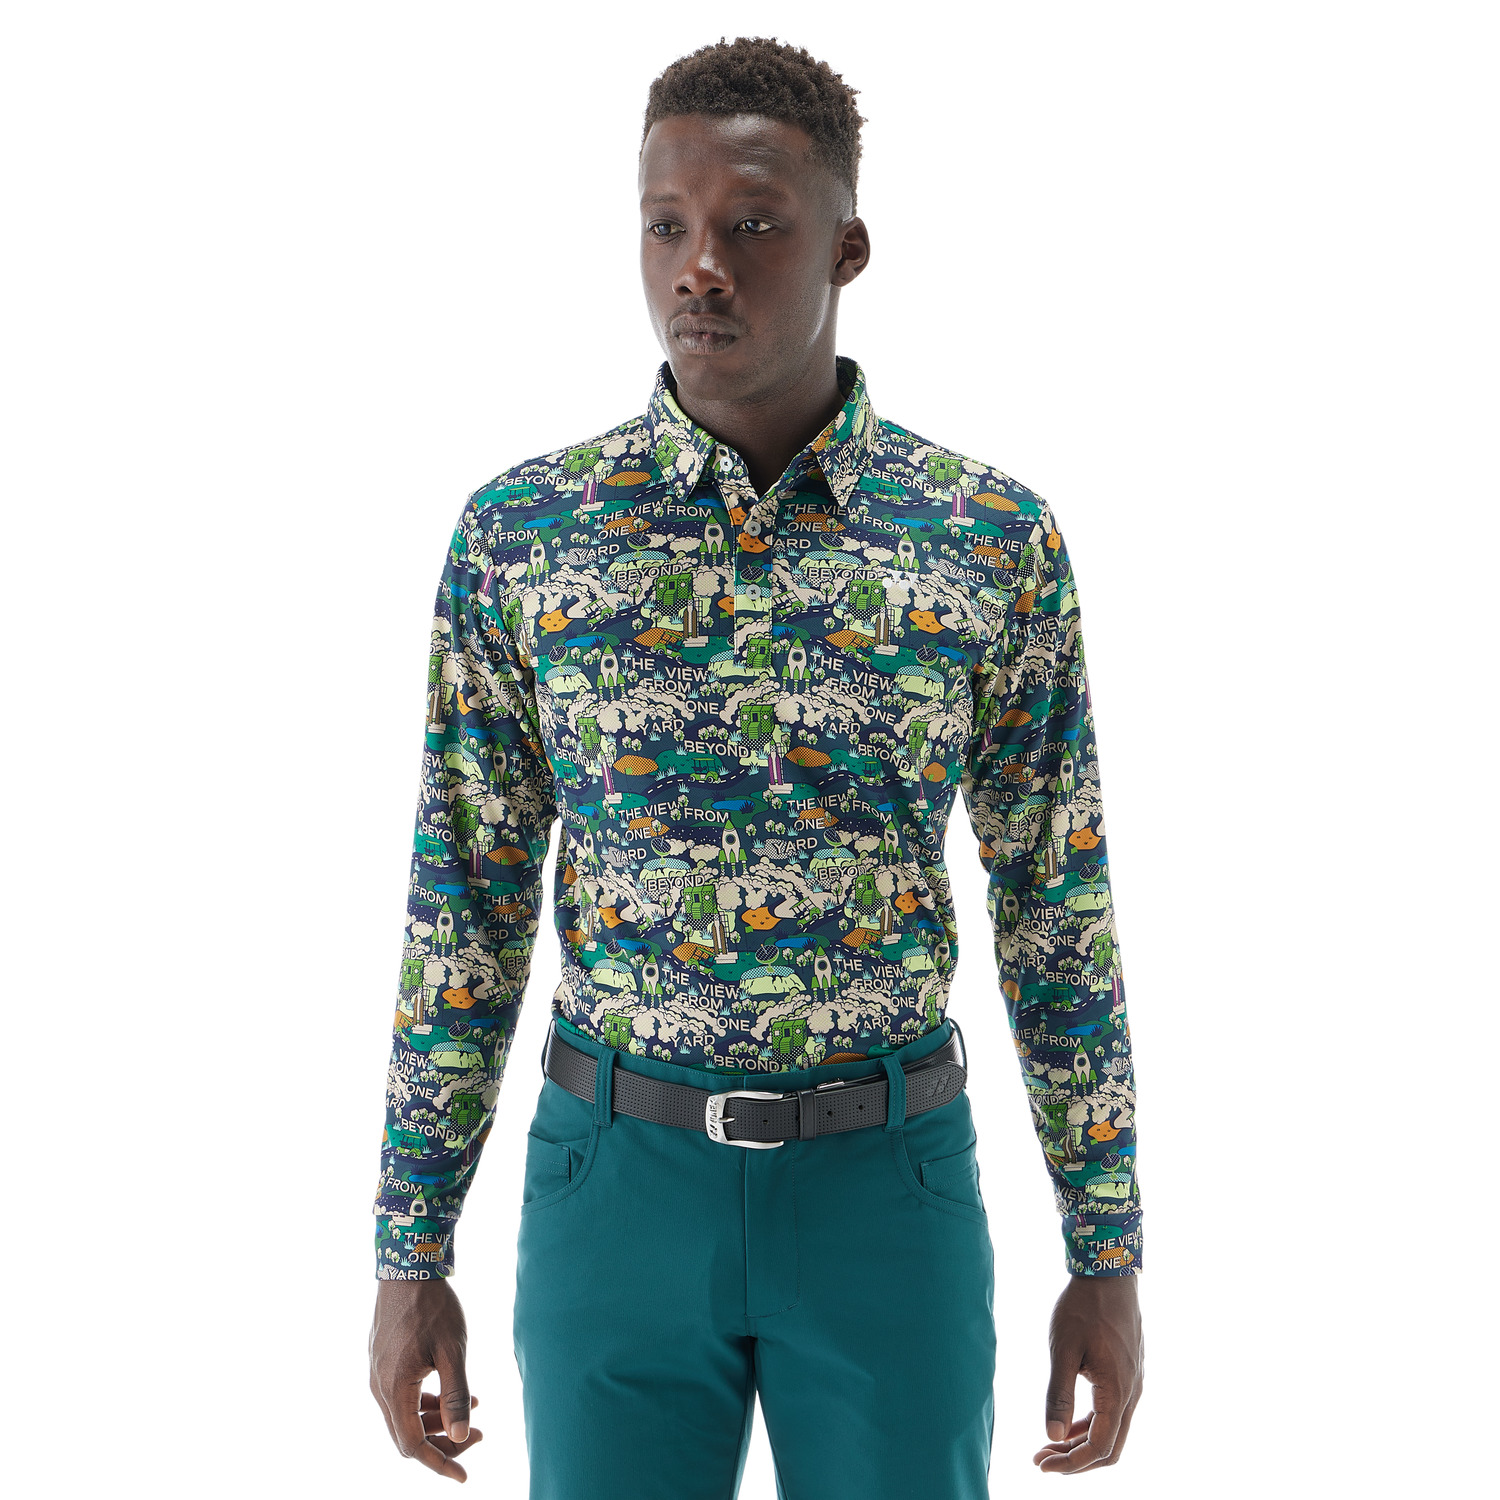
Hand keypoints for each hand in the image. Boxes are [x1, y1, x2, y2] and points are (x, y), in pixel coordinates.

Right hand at [369, 1279, 483, 1481]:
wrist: (407, 1267)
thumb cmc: (433, 1307)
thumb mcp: (452, 1350)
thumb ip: (456, 1394)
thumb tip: (462, 1435)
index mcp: (394, 1389)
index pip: (412, 1445)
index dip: (439, 1463)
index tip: (464, 1475)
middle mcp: (380, 1387)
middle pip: (408, 1435)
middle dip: (443, 1441)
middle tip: (478, 1435)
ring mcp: (378, 1374)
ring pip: (405, 1415)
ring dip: (436, 1420)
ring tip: (473, 1408)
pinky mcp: (382, 1361)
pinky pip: (402, 1396)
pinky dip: (427, 1401)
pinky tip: (453, 1391)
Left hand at [1033, 1273, 1143, 1472]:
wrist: (1109, 1274)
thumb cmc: (1083, 1308)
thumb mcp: (1063, 1349)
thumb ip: (1058, 1395)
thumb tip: (1051, 1436)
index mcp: (1117, 1392)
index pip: (1099, 1448)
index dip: (1070, 1463)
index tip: (1040, 1463)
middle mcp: (1132, 1394)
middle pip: (1110, 1448)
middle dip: (1076, 1460)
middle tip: (1042, 1459)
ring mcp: (1134, 1384)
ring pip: (1112, 1431)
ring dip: (1082, 1443)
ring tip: (1049, 1444)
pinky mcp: (1129, 1373)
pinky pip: (1113, 1412)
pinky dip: (1090, 1424)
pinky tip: (1068, 1423)